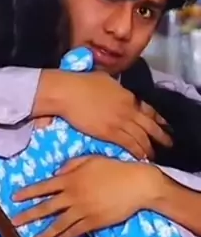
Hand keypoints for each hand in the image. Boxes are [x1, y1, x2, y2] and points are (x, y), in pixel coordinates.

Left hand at [12, 156, 163, 236]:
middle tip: (13, 223)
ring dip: (45, 234)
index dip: (28, 193)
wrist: (136, 184)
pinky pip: (75, 231)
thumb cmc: (115, 168)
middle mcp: (72, 195)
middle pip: (46, 207)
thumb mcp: (91, 160)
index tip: (15, 198)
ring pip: (59, 224)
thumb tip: (56, 173)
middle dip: (28, 216)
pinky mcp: (94, 222)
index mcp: (70, 179)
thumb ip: (71, 165)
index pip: (43, 187)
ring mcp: (82, 210)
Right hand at [43, 70, 171, 159]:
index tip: (163, 125)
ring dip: (148, 147)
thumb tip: (115, 89)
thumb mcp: (105, 79)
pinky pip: (129, 144)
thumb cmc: (81, 82)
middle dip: (160, 135)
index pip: (148, 109)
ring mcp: (120, 121)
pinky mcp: (110, 133)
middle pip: (149, 125)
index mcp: (127, 96)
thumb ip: (115, 87)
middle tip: (167, 143)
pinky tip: (141, 158)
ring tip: (153, 155)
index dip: (157, 118)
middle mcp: (128, 109)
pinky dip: (137, 151)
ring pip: (141, 137)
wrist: (68, 93)